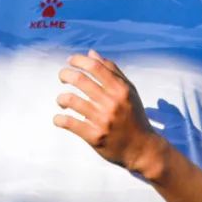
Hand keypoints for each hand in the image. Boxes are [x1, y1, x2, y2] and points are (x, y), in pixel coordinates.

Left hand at [54, 50, 161, 172]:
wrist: (142, 148)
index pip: (95, 67)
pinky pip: (70, 123)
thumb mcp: (129, 91)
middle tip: (62, 77)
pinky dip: (59, 119)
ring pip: (71, 100)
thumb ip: (112, 71)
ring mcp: (102, 120)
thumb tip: (91, 53)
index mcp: (120, 89)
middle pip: (80, 80)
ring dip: (61, 98)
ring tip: (62, 100)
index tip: (70, 61)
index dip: (78, 60)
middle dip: (65, 74)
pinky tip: (59, 118)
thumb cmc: (134, 116)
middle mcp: (111, 102)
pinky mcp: (94, 136)